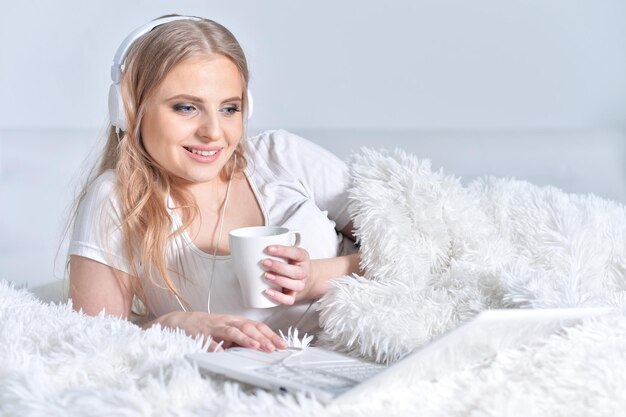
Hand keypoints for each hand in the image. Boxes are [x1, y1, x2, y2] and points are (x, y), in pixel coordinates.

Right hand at [148, 311, 287, 352]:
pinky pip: (211, 340)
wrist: (182, 321)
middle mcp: (228, 321)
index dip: (270, 334)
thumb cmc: (207, 327)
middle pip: (249, 327)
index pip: (257, 326)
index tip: (282, 344)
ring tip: (256, 346)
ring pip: (233, 331)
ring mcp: (215, 326)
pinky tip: (223, 352)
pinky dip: (218, 346)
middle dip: (263, 337)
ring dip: (246, 339)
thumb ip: (241, 338)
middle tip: (274, 348)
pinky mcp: (202, 333)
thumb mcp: (227, 331)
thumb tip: (260, 348)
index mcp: (236, 321)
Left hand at [262, 245, 312, 304]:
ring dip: (279, 280)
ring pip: (295, 285)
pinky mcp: (294, 296)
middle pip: (296, 272)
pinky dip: (278, 297)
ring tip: (266, 276)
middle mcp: (304, 272)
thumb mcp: (290, 253)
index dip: (283, 251)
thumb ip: (279, 250)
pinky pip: (289, 300)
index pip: (297, 253)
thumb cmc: (293, 264)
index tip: (269, 248)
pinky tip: (268, 291)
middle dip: (279, 267)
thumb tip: (255, 246)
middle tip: (265, 262)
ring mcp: (300, 285)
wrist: (306, 278)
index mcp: (303, 258)